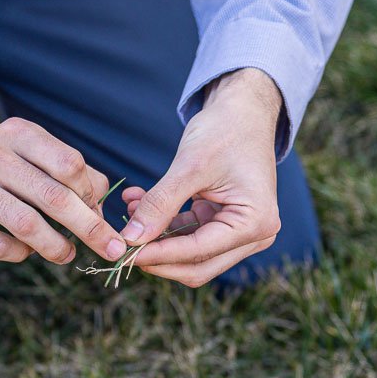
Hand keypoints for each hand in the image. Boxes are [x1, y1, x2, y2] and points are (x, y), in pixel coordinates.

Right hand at [0, 118, 125, 265]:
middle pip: (54, 196)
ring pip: (26, 224)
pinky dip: (21, 254)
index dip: (90, 195)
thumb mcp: (27, 153)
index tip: (98, 214)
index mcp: (17, 133)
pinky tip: (27, 251)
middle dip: (89, 228)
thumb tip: (100, 208)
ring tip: (66, 254)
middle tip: (109, 249)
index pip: (69, 164)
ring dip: (55, 247)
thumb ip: (67, 173)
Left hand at [120, 68, 282, 286]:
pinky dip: (164, 226)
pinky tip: (138, 204)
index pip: (199, 252)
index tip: (124, 252)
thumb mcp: (189, 167)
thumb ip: (160, 204)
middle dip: (157, 257)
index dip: (158, 255)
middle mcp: (255, 235)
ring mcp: (241, 233)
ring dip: (157, 240)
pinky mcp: (225, 225)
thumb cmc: (225, 131)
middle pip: (198, 266)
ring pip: (191, 256)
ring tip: (128, 211)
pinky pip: (189, 237)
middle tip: (120, 246)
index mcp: (255, 223)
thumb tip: (130, 239)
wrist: (243, 111)